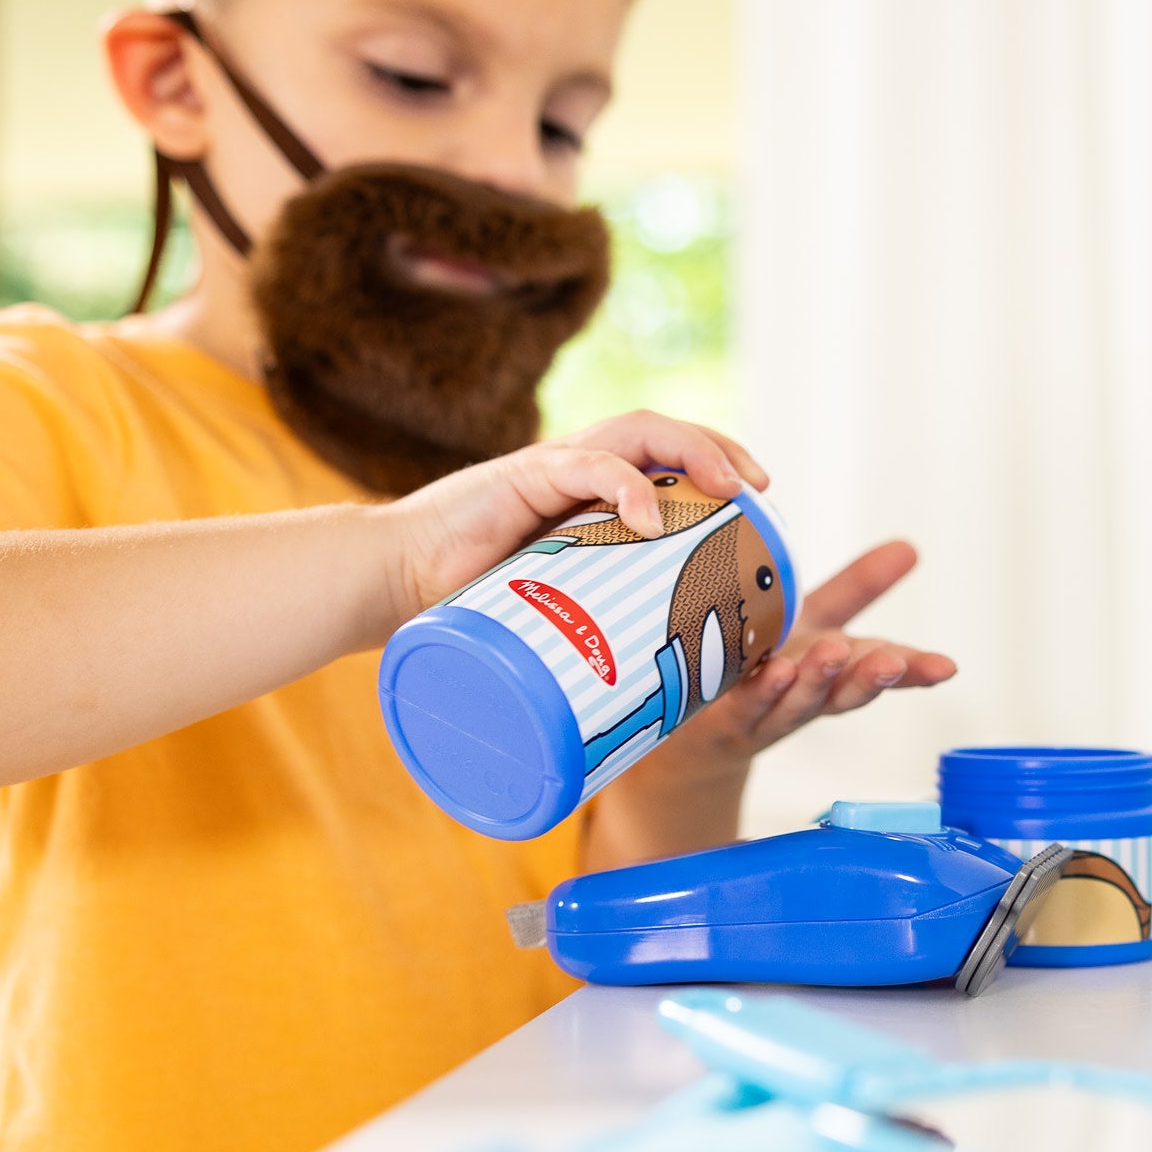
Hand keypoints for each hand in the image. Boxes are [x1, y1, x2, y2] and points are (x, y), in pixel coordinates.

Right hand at [374, 410, 768, 632]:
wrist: (391, 584)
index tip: (759, 504)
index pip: (666, 457)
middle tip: (760, 490)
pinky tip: (651, 516)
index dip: (716, 464)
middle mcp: (578, 469)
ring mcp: (553, 468)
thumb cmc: (468, 605)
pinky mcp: (522, 477)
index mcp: (589, 495)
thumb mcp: (550, 617)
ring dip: (695, 453)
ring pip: (640, 432)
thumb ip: (591, 637)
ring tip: (732, 489)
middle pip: (666, 434)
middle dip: (722, 450)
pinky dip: (626, 486)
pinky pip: (588, 467)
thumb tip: (651, 720)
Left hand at [663, 538, 957, 768]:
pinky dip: (762, 691)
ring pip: (799, 701)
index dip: (916, 670)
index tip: (947, 667)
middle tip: (891, 661)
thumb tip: (910, 545)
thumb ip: (858, 588)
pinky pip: (746, 704)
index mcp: (836, 670)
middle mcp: (810, 695)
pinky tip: (774, 671)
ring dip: (816, 680)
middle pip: (845, 691)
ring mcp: (770, 711)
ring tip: (829, 653)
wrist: (697, 730)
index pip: (883, 669)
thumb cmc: (765, 666)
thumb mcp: (813, 622)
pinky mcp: (727, 718)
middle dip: (869, 678)